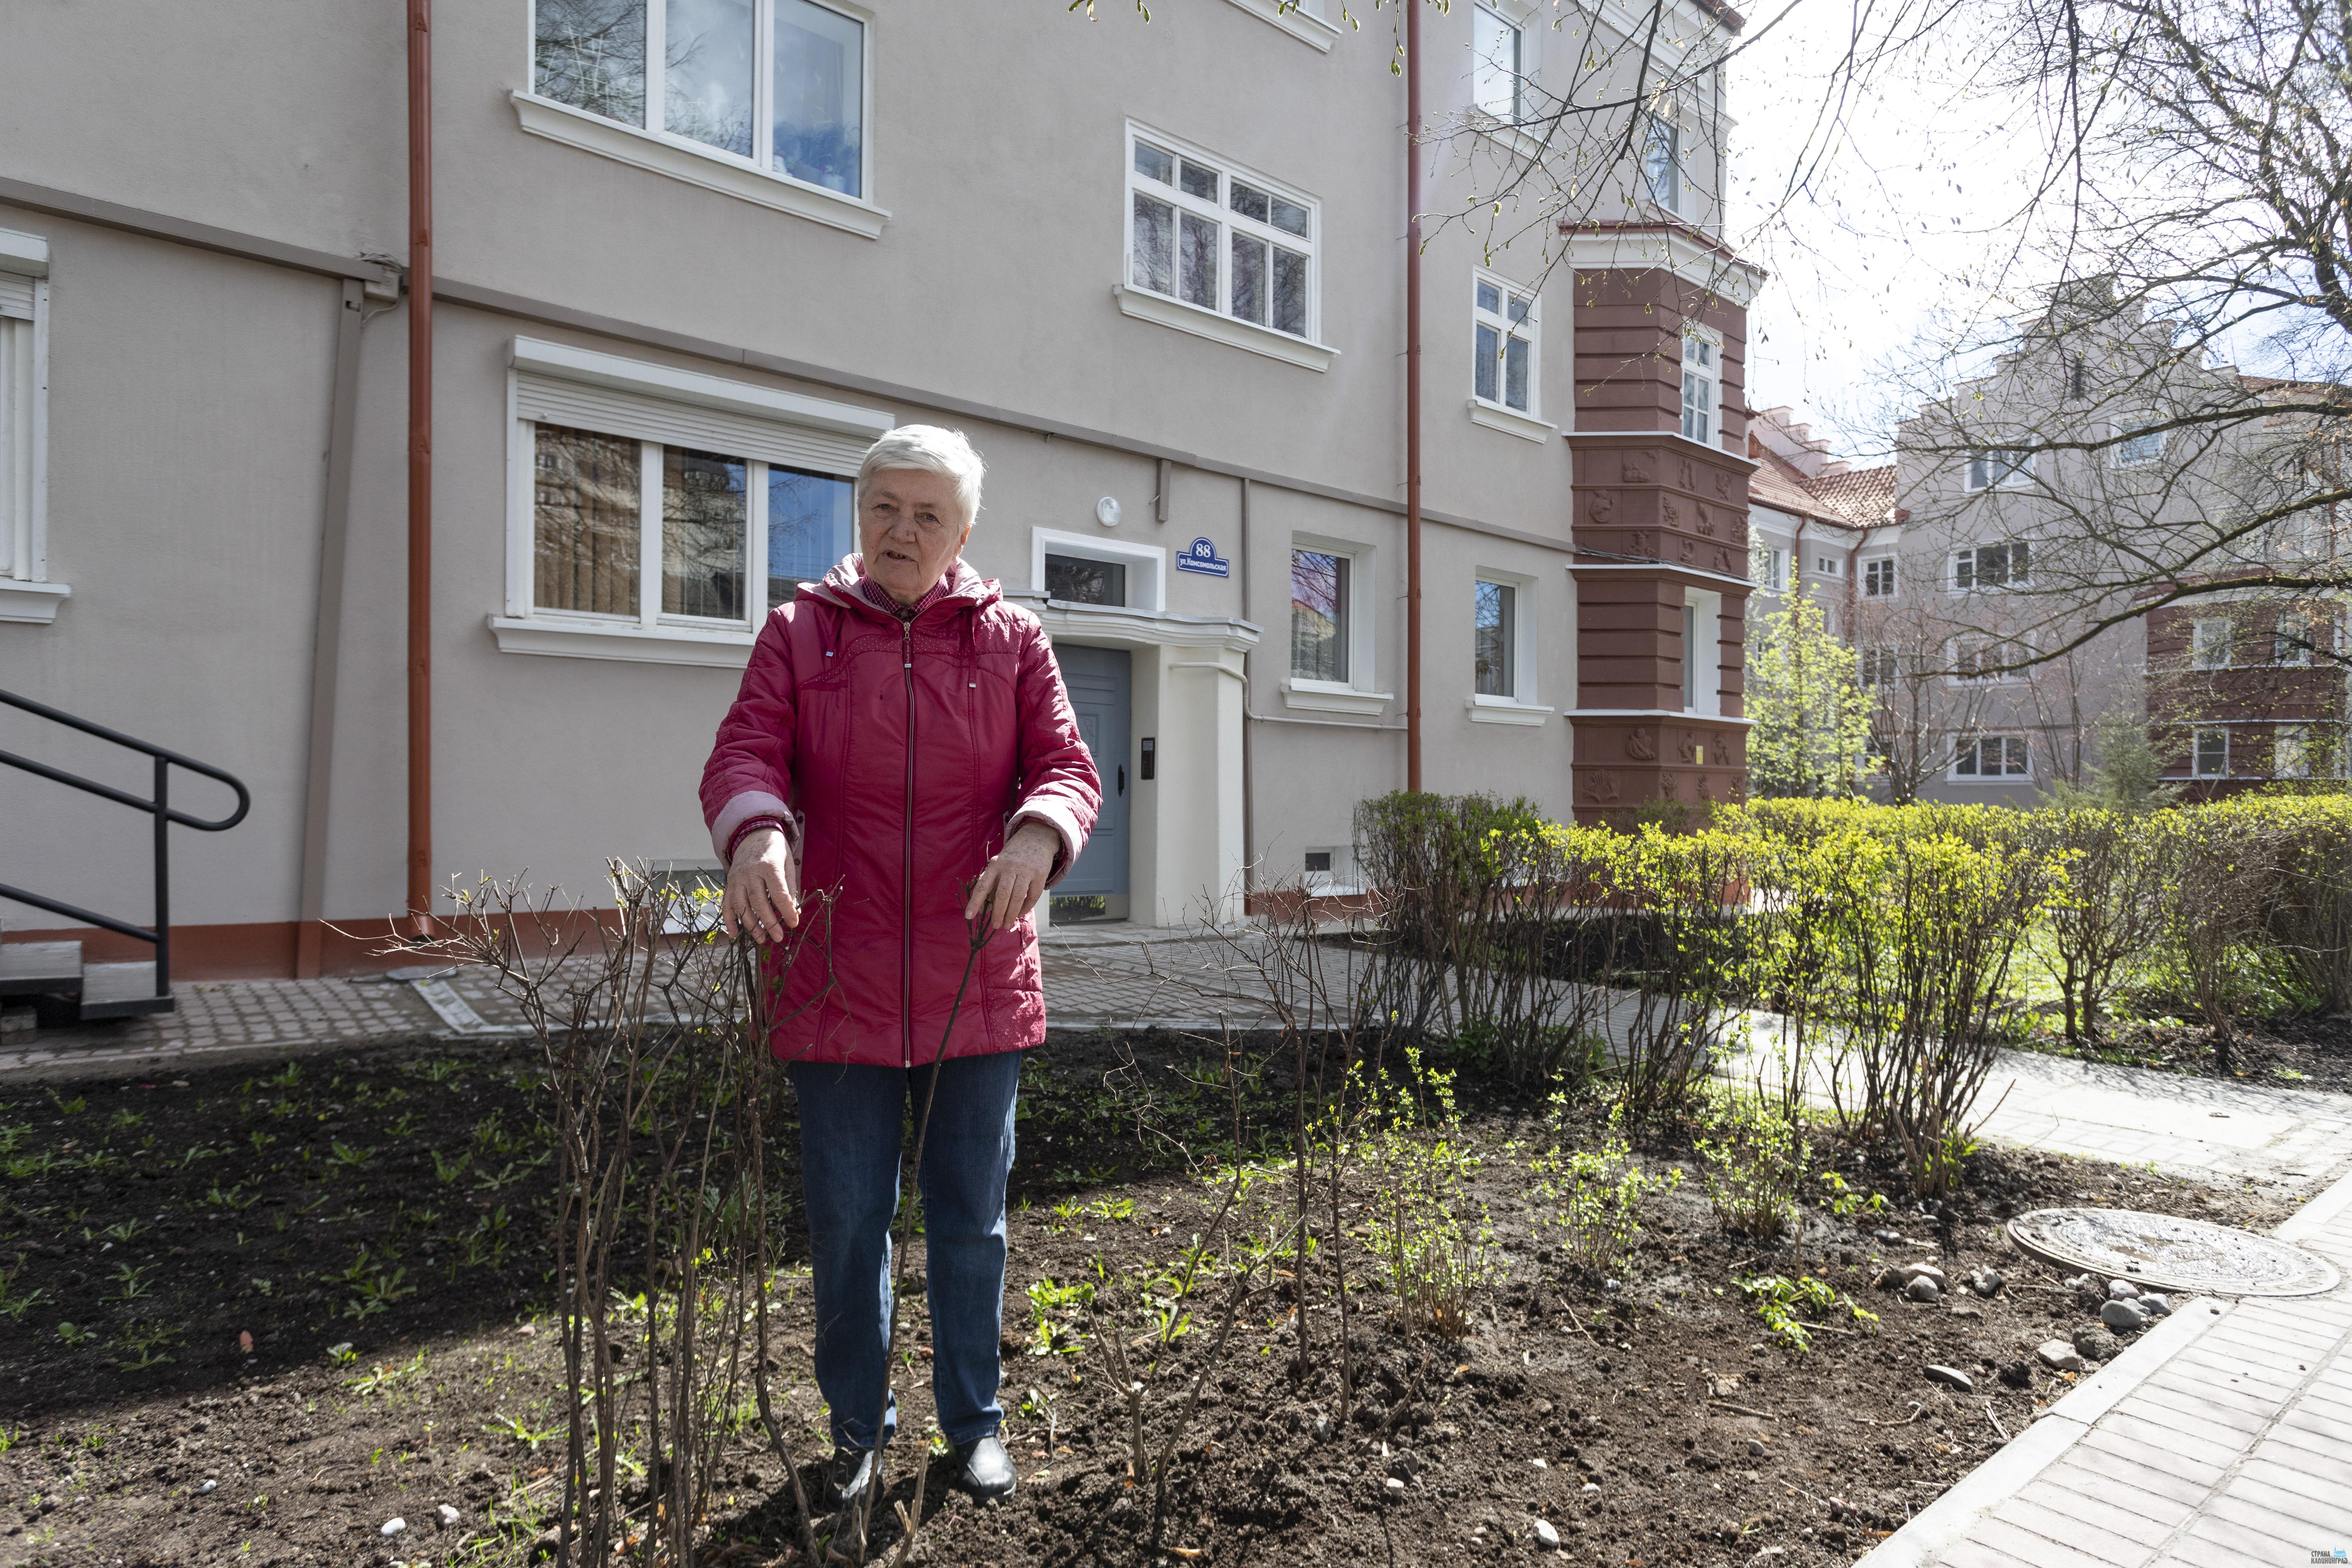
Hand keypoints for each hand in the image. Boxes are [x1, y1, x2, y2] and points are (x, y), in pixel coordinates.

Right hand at [721, 827, 799, 942]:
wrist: (753, 834)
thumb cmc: (775, 851)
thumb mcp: (788, 864)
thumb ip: (790, 888)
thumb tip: (795, 913)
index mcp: (769, 866)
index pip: (779, 893)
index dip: (787, 910)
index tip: (794, 923)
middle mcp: (750, 872)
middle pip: (758, 901)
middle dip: (769, 922)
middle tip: (778, 937)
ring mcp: (737, 878)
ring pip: (741, 905)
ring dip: (750, 924)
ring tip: (761, 939)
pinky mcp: (729, 883)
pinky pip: (726, 904)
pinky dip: (729, 920)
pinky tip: (735, 934)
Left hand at [964, 821, 1058, 933]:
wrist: (1036, 839)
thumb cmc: (1012, 858)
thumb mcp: (999, 865)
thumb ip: (992, 884)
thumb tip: (984, 910)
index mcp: (995, 864)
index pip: (983, 886)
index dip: (975, 902)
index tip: (969, 916)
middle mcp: (1010, 867)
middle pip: (1002, 894)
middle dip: (997, 913)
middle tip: (995, 926)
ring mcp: (1026, 871)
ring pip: (1017, 897)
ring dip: (1011, 914)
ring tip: (1006, 925)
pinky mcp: (1040, 875)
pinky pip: (1032, 896)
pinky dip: (1025, 908)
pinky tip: (1019, 914)